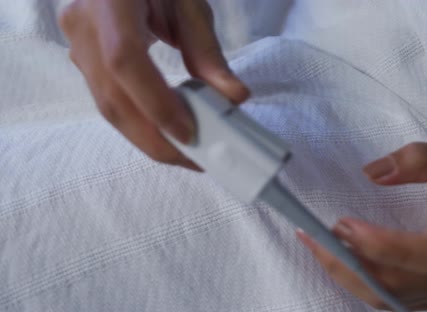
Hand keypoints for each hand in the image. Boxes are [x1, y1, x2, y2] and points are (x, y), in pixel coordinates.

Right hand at [59, 0, 249, 169]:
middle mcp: (83, 24)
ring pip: (107, 106)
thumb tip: (235, 98)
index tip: (189, 133)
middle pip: (112, 97)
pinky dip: (139, 122)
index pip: (126, 60)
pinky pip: (108, 99)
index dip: (156, 103)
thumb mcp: (188, 3)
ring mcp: (77, 42)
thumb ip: (207, 50)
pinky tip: (165, 133)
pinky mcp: (82, 57)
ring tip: (185, 153)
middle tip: (195, 160)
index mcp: (110, 1)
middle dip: (154, 139)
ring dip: (147, 137)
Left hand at [297, 143, 426, 310]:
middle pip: (398, 285)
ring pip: (391, 300)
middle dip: (347, 264)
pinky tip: (343, 265)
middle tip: (312, 237)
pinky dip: (363, 287)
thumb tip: (371, 172)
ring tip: (319, 249)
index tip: (343, 223)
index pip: (426, 254)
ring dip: (348, 278)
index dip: (381, 244)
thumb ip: (423, 160)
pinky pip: (395, 303)